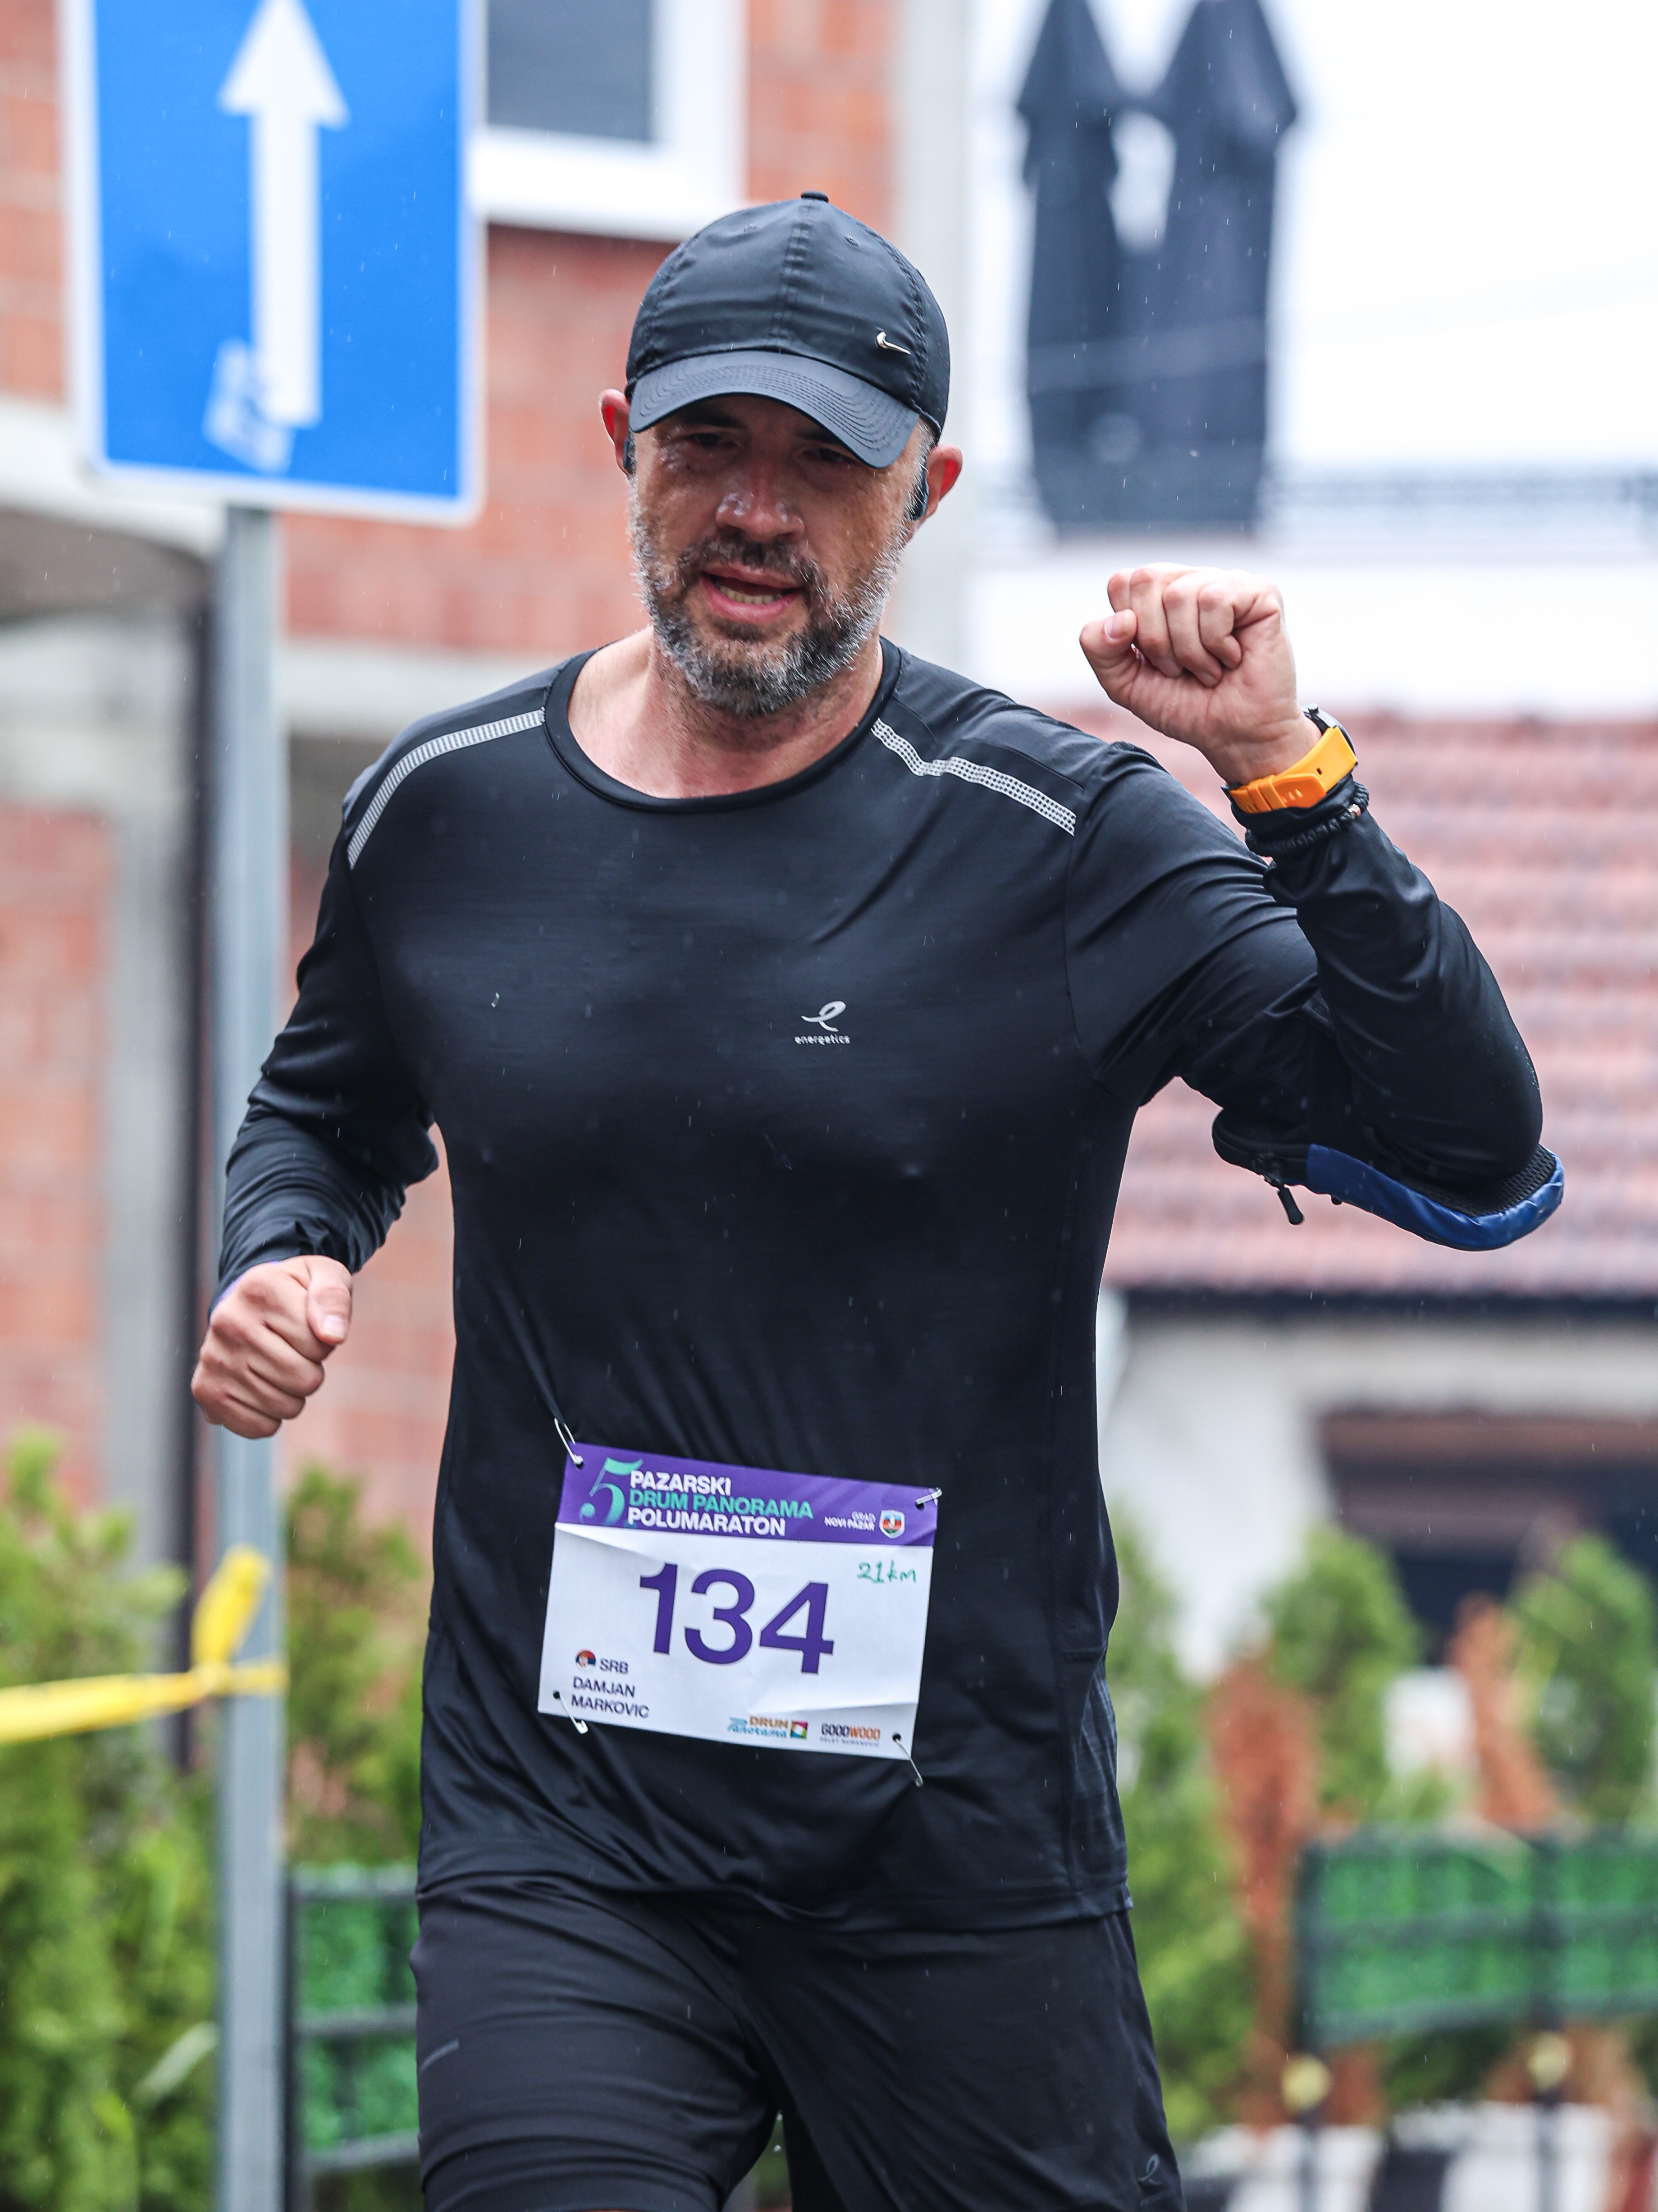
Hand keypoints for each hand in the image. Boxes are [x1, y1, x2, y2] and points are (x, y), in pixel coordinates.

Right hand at [191, 1255, 352, 1439]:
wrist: (250, 1305)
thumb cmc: (295, 1294)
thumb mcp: (325, 1276)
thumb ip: (334, 1297)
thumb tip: (332, 1335)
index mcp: (259, 1288)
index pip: (320, 1344)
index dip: (324, 1341)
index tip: (307, 1326)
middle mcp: (228, 1321)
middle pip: (304, 1379)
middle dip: (311, 1369)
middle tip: (294, 1351)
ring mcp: (213, 1358)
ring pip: (285, 1407)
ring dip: (293, 1393)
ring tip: (277, 1366)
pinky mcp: (206, 1391)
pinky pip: (258, 1427)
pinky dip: (270, 1416)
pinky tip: (261, 1388)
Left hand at [1079, 564, 1312, 788]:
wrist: (1237, 737)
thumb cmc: (1188, 707)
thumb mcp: (1127, 684)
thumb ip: (1102, 650)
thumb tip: (1119, 619)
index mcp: (1160, 597)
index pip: (1122, 582)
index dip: (1129, 628)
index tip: (1154, 661)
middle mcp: (1192, 581)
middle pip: (1146, 579)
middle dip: (1154, 639)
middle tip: (1178, 668)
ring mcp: (1226, 583)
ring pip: (1179, 595)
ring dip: (1188, 650)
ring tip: (1208, 670)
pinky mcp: (1260, 591)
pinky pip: (1215, 600)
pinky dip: (1216, 642)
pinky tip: (1232, 658)